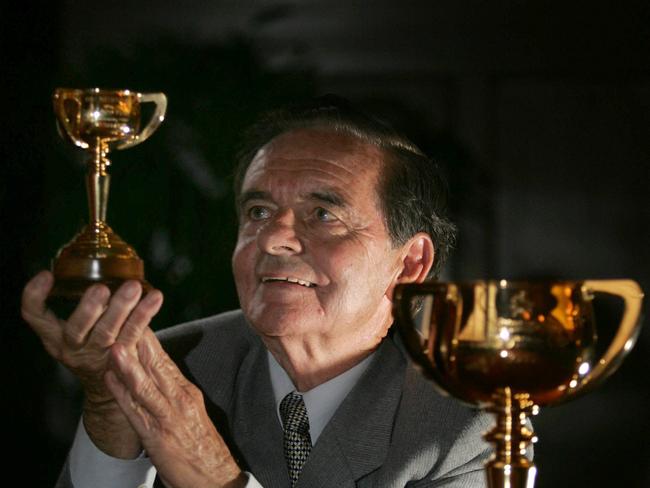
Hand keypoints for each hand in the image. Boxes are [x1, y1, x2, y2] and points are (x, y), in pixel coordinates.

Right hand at [21, 270, 163, 457]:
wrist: (111, 385)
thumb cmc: (96, 341)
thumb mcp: (81, 326)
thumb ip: (87, 303)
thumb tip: (103, 263)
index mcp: (54, 336)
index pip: (34, 315)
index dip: (35, 296)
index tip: (47, 276)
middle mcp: (72, 347)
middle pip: (75, 328)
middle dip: (88, 308)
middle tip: (100, 289)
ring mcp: (98, 355)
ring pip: (107, 332)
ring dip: (122, 308)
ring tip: (134, 287)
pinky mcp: (123, 359)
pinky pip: (134, 334)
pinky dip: (144, 314)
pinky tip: (155, 297)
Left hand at [105, 328, 245, 487]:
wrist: (213, 475)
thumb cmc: (199, 443)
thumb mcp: (191, 409)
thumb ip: (172, 388)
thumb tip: (155, 367)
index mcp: (186, 390)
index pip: (164, 358)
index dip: (149, 336)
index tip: (137, 315)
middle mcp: (179, 398)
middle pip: (156, 364)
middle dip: (140, 340)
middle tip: (127, 317)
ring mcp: (168, 416)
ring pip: (146, 386)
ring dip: (129, 366)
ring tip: (116, 347)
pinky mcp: (157, 436)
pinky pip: (136, 412)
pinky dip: (122, 395)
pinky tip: (110, 381)